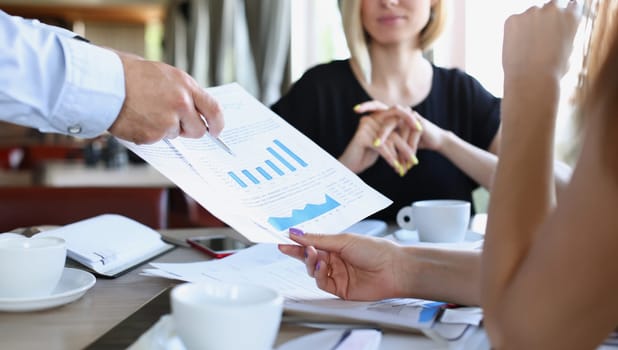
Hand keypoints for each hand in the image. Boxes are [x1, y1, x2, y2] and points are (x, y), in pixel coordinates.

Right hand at [109, 52, 223, 143]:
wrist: (105, 82)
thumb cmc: (132, 76)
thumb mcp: (167, 76)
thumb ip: (184, 93)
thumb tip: (197, 111)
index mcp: (186, 86)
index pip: (214, 109)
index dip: (217, 123)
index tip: (216, 130)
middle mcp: (180, 104)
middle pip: (197, 129)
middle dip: (189, 129)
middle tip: (174, 122)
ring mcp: (167, 121)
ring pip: (174, 135)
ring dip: (164, 129)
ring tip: (147, 112)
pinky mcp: (152, 135)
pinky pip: (156, 140)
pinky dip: (147, 133)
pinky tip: (137, 118)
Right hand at [278, 230, 406, 300]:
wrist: (394, 269)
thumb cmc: (375, 250)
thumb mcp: (343, 240)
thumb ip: (318, 239)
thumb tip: (297, 233)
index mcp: (336, 246)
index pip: (311, 244)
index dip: (296, 243)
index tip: (283, 240)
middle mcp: (335, 260)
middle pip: (309, 258)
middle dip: (300, 253)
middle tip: (292, 247)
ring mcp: (337, 275)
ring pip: (313, 271)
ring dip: (310, 263)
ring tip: (314, 255)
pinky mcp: (339, 289)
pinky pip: (321, 283)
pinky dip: (318, 274)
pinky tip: (322, 266)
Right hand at [340, 101, 421, 174]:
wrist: (348, 166)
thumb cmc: (365, 156)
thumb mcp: (383, 145)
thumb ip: (393, 137)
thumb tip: (412, 135)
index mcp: (376, 117)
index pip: (396, 113)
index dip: (409, 119)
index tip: (421, 129)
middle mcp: (371, 118)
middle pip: (395, 127)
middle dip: (408, 141)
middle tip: (416, 157)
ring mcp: (366, 126)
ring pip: (390, 139)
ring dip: (401, 154)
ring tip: (408, 166)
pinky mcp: (362, 136)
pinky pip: (382, 147)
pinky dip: (390, 158)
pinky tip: (396, 167)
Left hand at [502, 0, 579, 81]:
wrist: (532, 79)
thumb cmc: (551, 72)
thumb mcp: (568, 52)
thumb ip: (564, 37)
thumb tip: (556, 35)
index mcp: (571, 17)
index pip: (571, 5)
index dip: (563, 16)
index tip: (557, 25)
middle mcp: (553, 9)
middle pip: (550, 7)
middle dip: (546, 18)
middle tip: (539, 37)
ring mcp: (531, 12)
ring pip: (530, 14)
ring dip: (529, 25)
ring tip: (527, 48)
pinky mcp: (512, 18)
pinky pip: (514, 22)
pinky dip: (513, 32)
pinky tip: (516, 48)